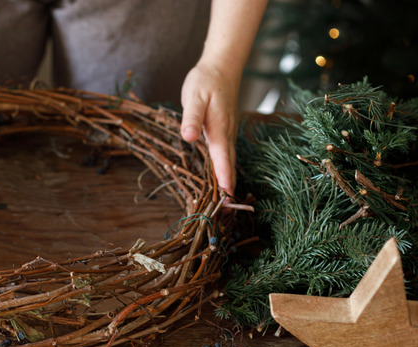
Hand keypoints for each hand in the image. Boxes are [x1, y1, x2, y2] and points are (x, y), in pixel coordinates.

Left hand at [180, 61, 239, 198]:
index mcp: (218, 130)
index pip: (222, 160)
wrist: (221, 66)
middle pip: (228, 164)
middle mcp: (226, 134)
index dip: (224, 179)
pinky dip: (225, 167)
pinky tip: (221, 176)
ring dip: (227, 179)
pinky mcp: (224, 130)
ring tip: (226, 200)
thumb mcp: (195, 97)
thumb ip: (191, 118)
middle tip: (227, 209)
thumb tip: (189, 138)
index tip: (226, 199)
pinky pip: (226, 153)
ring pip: (229, 159)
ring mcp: (227, 132)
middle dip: (228, 185)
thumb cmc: (205, 81)